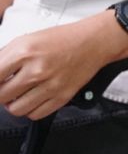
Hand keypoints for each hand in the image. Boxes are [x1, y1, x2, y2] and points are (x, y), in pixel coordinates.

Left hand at [0, 15, 127, 120]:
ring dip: (13, 104)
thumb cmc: (62, 39)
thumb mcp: (26, 39)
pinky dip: (30, 110)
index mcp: (24, 53)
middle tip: (6, 88)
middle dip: (1, 93)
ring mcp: (50, 86)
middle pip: (2, 96)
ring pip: (17, 109)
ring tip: (18, 95)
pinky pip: (36, 114)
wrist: (92, 43)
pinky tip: (32, 99)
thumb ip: (5, 57)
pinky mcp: (62, 97)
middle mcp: (37, 70)